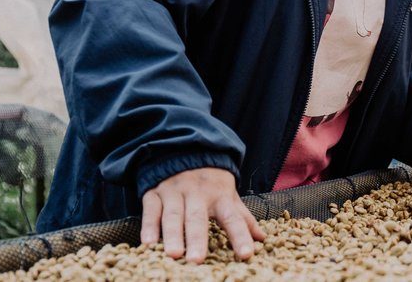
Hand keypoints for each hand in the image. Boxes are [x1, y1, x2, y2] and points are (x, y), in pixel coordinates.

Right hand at [140, 167, 264, 262]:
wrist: (185, 151)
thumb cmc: (211, 182)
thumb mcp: (229, 196)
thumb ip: (244, 218)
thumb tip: (263, 239)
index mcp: (220, 196)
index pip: (233, 218)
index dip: (240, 236)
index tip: (247, 254)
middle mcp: (197, 193)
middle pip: (197, 218)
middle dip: (197, 238)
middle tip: (197, 260)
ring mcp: (174, 192)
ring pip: (173, 215)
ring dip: (172, 235)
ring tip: (174, 254)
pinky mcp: (154, 193)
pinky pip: (151, 210)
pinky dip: (149, 226)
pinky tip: (148, 243)